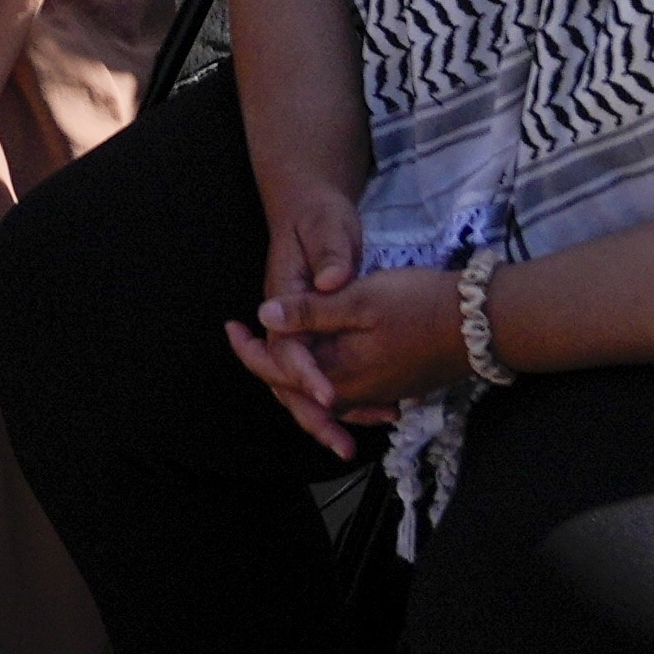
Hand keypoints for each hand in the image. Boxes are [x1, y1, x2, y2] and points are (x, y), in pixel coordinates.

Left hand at [227, 263, 474, 446]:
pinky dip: (329, 382)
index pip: (279, 372)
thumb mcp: (359, 299)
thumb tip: (264, 316)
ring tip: (274, 351)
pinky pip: (350, 393)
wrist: (482, 323)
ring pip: (323, 391)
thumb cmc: (419, 304)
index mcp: (338, 371)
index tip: (230, 327)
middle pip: (297, 389)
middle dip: (268, 366)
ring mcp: (377, 393)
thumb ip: (311, 312)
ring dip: (297, 377)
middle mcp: (354, 392)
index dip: (250, 350)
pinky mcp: (394, 386)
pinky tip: (327, 369)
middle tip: (242, 336)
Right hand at [231, 173, 368, 453]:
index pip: (288, 344)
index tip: (329, 395)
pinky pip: (320, 373)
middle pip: (286, 377)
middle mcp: (285, 321)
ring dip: (324, 414)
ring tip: (350, 445)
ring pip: (301, 383)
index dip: (306, 372)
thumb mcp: (326, 226)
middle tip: (342, 445)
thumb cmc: (317, 216)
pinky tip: (372, 412)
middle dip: (313, 413)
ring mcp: (298, 330)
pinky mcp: (316, 334)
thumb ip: (329, 253)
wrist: (308, 208)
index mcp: (282, 295)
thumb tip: (331, 281)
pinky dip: (340, 397)